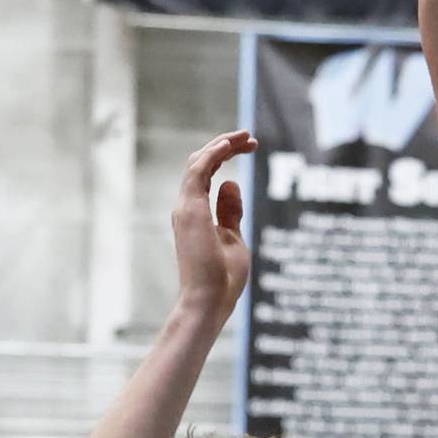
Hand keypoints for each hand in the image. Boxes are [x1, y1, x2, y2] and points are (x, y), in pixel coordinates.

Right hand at [171, 129, 256, 322]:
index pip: (207, 174)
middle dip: (225, 145)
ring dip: (222, 144)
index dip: (225, 156)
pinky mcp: (190, 209)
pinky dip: (214, 153)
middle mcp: (186, 207)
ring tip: (246, 136)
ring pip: (198, 162)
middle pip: (201, 163)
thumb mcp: (234, 238)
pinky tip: (231, 144)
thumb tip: (231, 182)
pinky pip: (199, 170)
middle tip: (250, 138)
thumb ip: (231, 211)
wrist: (208, 301)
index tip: (251, 147)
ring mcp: (186, 208)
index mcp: (195, 214)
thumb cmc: (222, 279)